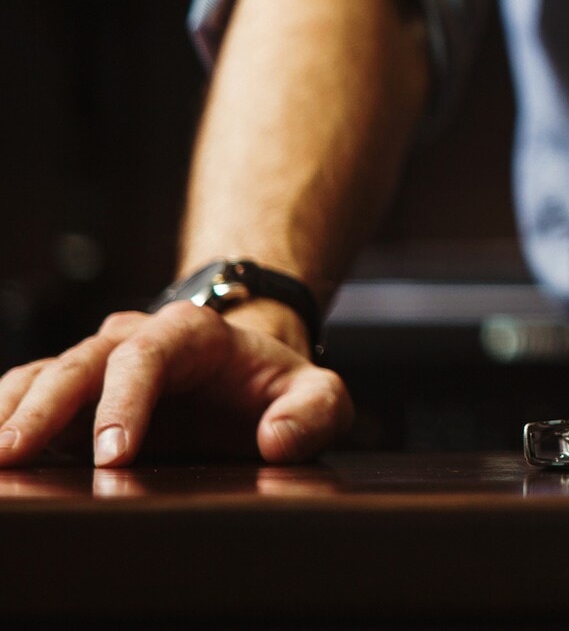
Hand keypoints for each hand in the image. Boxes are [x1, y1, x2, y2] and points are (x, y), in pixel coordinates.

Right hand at [0, 300, 350, 467]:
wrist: (246, 373)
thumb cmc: (276, 386)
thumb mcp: (318, 394)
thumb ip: (313, 412)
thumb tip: (279, 439)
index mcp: (191, 333)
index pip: (147, 357)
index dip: (125, 402)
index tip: (114, 454)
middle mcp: (134, 340)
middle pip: (80, 365)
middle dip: (45, 410)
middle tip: (16, 454)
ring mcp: (97, 364)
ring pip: (41, 377)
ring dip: (10, 413)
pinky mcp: (72, 393)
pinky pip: (24, 395)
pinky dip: (3, 416)